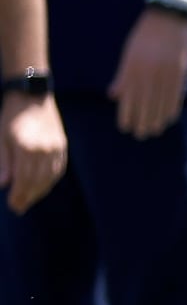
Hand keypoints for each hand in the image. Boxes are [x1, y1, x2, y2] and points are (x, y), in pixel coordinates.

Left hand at [0, 93, 65, 212]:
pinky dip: (51, 180)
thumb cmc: (11, 117)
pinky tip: (43, 186)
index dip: (19, 195)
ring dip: (40, 191)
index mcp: (27, 148)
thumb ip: (3, 162)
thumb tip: (3, 184)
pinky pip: (59, 168)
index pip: (24, 180)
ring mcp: (56, 147)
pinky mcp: (62, 145)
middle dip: (28, 197)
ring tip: (30, 199)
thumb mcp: (1, 138)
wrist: (32, 96)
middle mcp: (45, 150)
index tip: (13, 206)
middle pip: (38, 181)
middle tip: (19, 208)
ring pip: (51, 177)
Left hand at [110, 8, 186, 138]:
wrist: (167, 18)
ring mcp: (165, 73)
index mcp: (132, 69)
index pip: (128, 99)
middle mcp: (147, 74)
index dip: (127, 115)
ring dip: (157, 118)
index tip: (126, 128)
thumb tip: (114, 95)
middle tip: (141, 135)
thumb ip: (122, 76)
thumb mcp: (129, 54)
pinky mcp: (180, 71)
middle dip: (142, 121)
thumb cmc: (144, 36)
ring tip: (155, 130)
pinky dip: (172, 107)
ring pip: (160, 102)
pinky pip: (176, 94)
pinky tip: (170, 117)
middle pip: (145, 104)